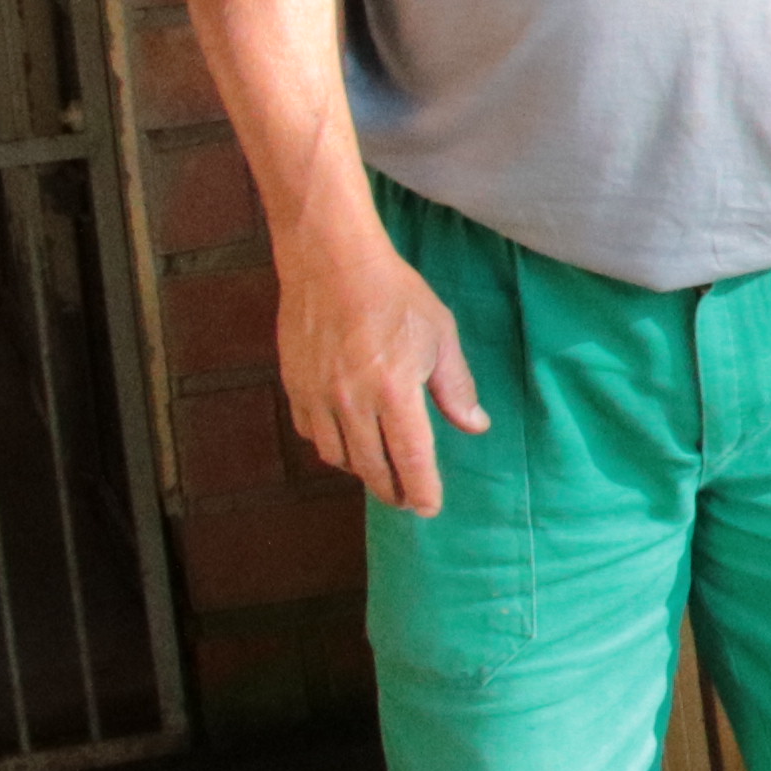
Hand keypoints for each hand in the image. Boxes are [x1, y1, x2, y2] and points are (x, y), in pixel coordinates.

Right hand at [273, 209, 484, 517]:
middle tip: (406, 499)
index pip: (411, 459)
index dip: (421, 490)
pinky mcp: (295, 387)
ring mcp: (318, 396)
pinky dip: (331, 446)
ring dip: (362, 470)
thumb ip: (456, 387)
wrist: (331, 263)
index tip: (429, 508)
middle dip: (392, 490)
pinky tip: (346, 440)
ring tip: (379, 471)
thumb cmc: (394, 295)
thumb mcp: (440, 336)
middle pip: (372, 467)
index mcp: (395, 391)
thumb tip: (475, 426)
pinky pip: (312, 434)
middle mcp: (353, 401)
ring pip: (339, 457)